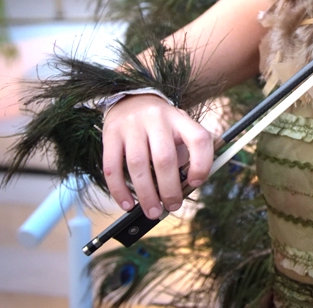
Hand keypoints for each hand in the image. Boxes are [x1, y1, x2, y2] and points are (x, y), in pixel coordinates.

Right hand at [102, 94, 213, 218]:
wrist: (130, 99)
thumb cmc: (161, 125)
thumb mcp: (180, 129)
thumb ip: (186, 154)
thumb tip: (186, 187)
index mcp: (180, 119)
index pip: (198, 139)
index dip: (201, 164)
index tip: (196, 183)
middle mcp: (157, 120)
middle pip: (164, 157)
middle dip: (169, 189)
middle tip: (172, 206)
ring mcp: (132, 126)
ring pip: (138, 164)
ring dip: (146, 194)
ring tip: (152, 211)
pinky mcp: (111, 135)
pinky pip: (112, 167)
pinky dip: (119, 190)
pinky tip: (127, 204)